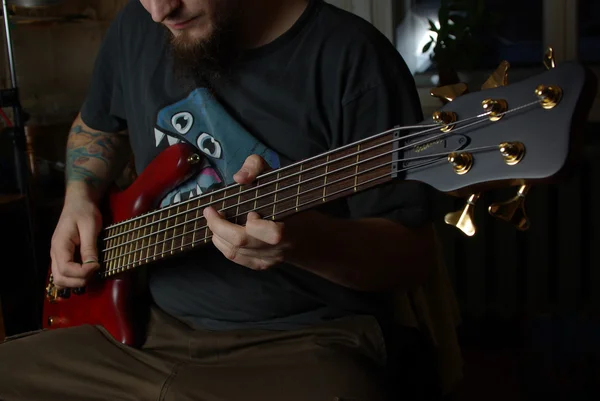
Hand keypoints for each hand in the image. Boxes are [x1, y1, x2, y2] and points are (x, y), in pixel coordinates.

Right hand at [49, 192, 101, 287]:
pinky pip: (63, 274)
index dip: (82, 272)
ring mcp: (57, 256)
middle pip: (60, 279)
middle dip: (78, 281)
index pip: (65, 269)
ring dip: (75, 282)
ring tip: (91, 273)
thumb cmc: (84, 212)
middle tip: (95, 271)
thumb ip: (89, 247)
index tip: (97, 266)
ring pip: (60, 279)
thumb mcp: (90, 227)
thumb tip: (93, 266)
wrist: (79, 203)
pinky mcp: (63, 256)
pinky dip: (73, 279)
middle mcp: (55, 253)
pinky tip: (86, 273)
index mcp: (60, 245)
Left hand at [203, 155, 291, 270]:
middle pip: (241, 242)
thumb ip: (256, 166)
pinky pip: (235, 258)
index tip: (250, 211)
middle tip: (210, 212)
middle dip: (219, 226)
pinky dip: (222, 244)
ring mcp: (269, 259)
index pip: (272, 233)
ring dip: (217, 235)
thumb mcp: (275, 175)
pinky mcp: (261, 265)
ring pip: (234, 252)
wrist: (305, 233)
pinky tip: (220, 233)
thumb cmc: (288, 200)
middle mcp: (278, 248)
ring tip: (214, 220)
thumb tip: (239, 178)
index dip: (254, 224)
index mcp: (288, 227)